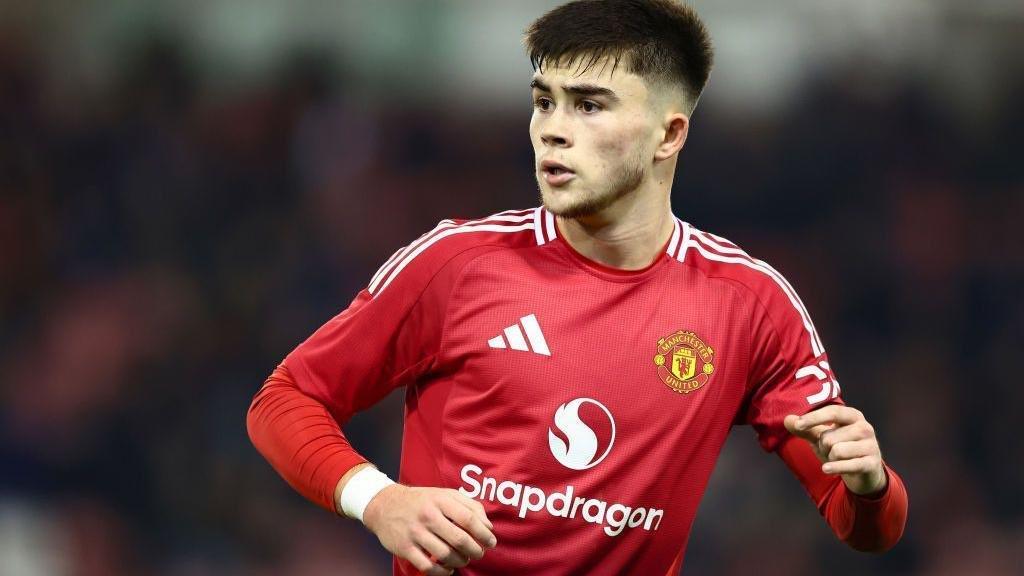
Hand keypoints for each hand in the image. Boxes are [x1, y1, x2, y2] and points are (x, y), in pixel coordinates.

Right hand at [362, 484, 496, 575]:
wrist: (384, 505)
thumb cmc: (422, 501)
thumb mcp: (445, 494)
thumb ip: (469, 506)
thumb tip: (488, 526)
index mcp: (440, 500)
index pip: (469, 519)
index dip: (484, 534)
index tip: (491, 542)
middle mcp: (428, 516)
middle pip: (459, 539)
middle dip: (475, 550)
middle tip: (479, 553)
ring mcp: (415, 533)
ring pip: (445, 555)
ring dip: (460, 561)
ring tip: (464, 559)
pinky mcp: (405, 548)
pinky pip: (428, 566)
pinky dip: (442, 571)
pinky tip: (448, 568)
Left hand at [784, 405, 887, 495]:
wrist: (864, 471)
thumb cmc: (841, 448)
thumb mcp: (822, 437)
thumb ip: (805, 429)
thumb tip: (787, 419)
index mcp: (853, 416)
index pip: (833, 412)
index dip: (814, 418)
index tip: (799, 425)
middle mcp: (865, 428)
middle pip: (829, 437)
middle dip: (823, 447)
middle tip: (829, 450)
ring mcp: (871, 445)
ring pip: (837, 451)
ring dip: (830, 458)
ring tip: (836, 459)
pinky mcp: (872, 463)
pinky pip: (847, 465)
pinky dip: (834, 468)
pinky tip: (826, 469)